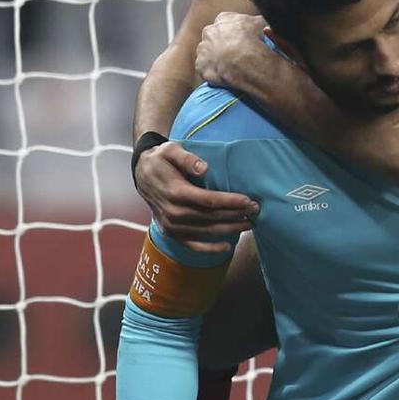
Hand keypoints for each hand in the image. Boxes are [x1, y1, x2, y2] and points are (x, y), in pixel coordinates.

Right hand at [135, 142, 256, 252]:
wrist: (142, 174)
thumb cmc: (161, 160)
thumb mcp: (170, 150)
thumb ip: (187, 158)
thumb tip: (204, 168)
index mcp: (176, 192)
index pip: (209, 201)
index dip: (231, 202)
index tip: (249, 200)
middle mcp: (174, 212)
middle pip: (211, 217)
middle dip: (236, 215)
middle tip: (256, 210)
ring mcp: (172, 225)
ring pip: (206, 231)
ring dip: (230, 229)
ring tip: (249, 224)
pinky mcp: (171, 232)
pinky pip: (192, 245)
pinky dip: (209, 249)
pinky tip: (226, 247)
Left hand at [195, 12, 270, 89]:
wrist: (243, 63)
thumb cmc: (254, 41)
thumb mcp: (261, 24)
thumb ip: (257, 21)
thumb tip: (261, 25)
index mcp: (224, 18)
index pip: (227, 21)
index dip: (236, 31)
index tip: (243, 38)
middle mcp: (209, 31)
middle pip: (215, 36)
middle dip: (223, 43)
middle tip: (237, 53)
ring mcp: (203, 49)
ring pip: (209, 53)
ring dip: (217, 58)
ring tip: (231, 66)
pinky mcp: (201, 66)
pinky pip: (206, 69)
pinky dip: (214, 72)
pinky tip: (225, 76)